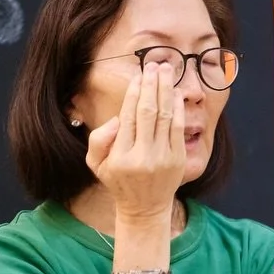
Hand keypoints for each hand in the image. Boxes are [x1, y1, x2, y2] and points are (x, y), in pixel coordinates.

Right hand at [84, 61, 185, 221]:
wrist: (145, 208)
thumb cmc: (119, 181)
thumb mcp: (96, 164)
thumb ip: (98, 140)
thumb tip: (117, 119)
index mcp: (120, 156)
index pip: (128, 116)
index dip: (134, 93)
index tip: (139, 76)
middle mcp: (142, 156)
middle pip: (148, 111)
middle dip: (152, 85)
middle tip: (155, 64)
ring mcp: (162, 158)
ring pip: (164, 116)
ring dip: (166, 90)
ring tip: (167, 70)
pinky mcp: (178, 160)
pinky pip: (177, 128)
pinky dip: (178, 108)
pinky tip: (176, 93)